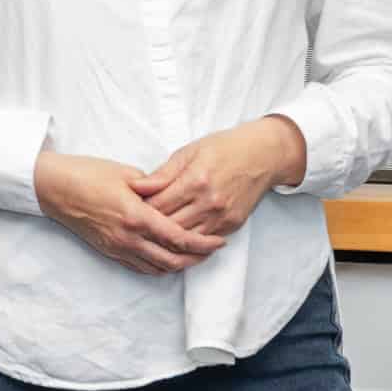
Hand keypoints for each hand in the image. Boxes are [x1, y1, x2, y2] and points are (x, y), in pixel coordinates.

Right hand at [33, 150, 220, 275]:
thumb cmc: (87, 174)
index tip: (219, 241)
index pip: (179, 238)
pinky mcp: (109, 250)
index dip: (203, 243)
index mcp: (137, 216)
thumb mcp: (127, 173)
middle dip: (196, 258)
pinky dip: (159, 266)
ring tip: (194, 255)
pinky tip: (167, 258)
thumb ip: (156, 186)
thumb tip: (175, 193)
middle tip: (212, 250)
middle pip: (172, 260)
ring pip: (157, 268)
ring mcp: (117, 247)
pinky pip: (140, 267)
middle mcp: (128, 238)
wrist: (53, 188)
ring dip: (179, 265)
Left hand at [129, 116, 308, 250]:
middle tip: (135, 226)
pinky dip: (187, 242)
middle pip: (169, 226)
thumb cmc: (224, 148)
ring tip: (151, 235)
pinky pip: (203, 241)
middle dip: (149, 228)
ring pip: (185, 239)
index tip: (128, 210)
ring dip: (167, 239)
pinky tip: (174, 240)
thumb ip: (162, 174)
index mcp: (195, 180)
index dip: (139, 210)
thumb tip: (136, 187)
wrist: (263, 155)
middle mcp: (209, 202)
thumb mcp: (189, 151)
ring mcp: (222, 216)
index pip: (158, 206)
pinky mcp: (232, 225)